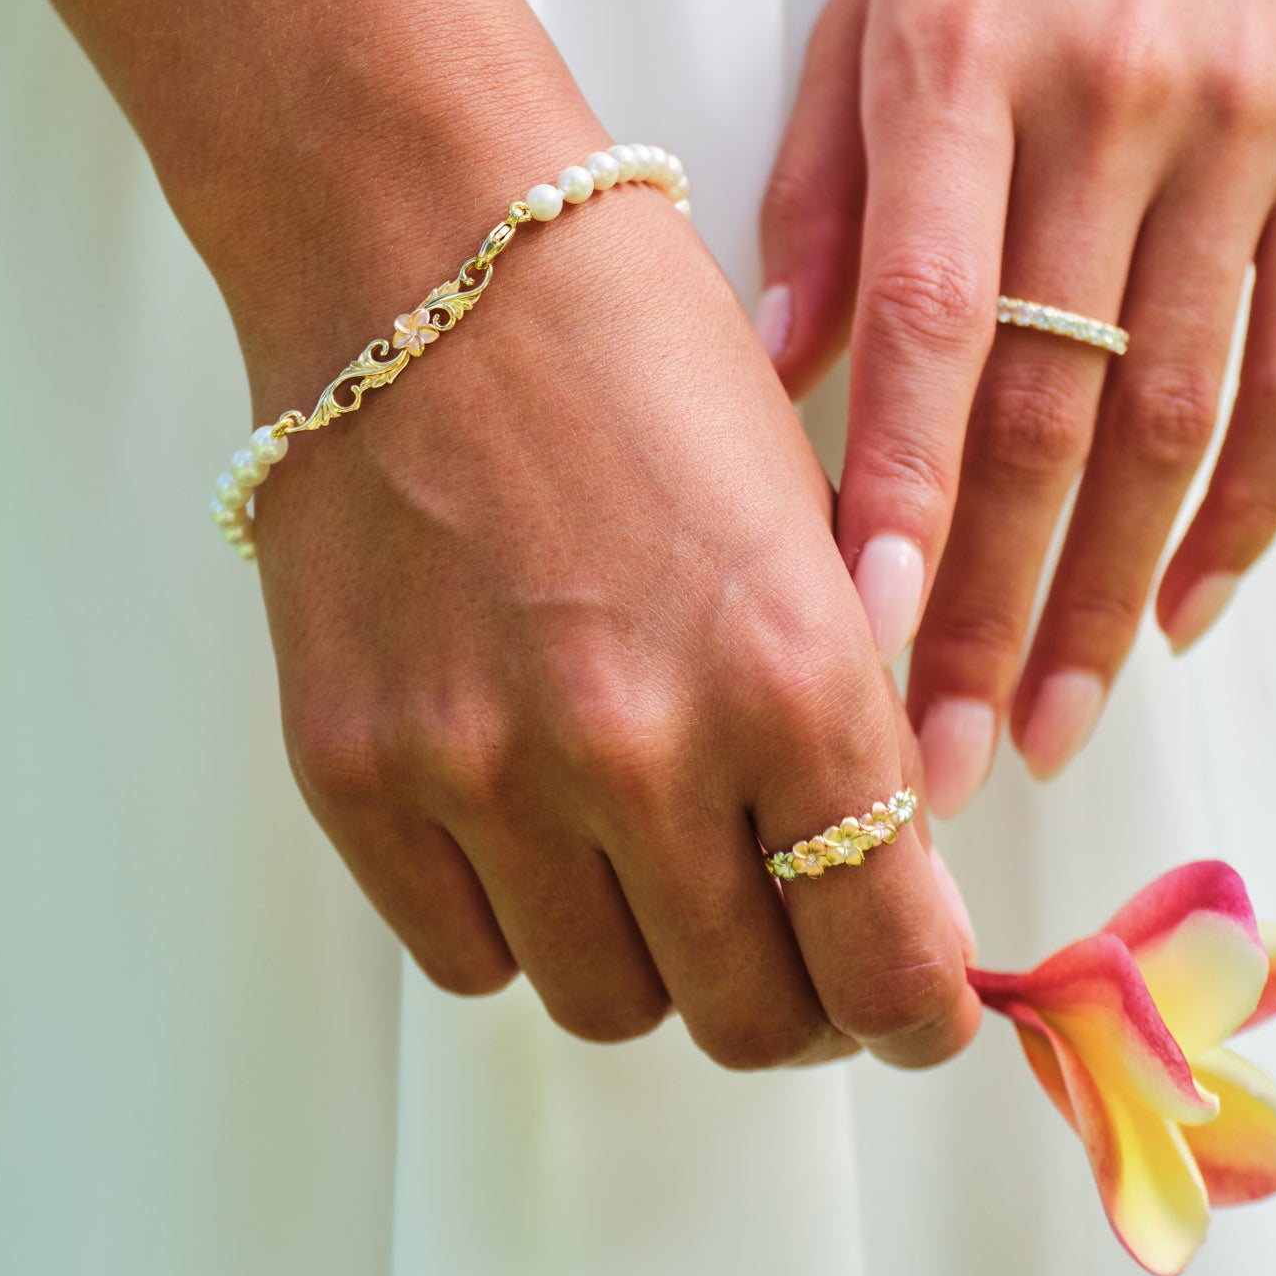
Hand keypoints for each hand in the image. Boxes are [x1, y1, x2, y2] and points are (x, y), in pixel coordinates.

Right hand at [245, 107, 978, 1069]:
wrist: (427, 255)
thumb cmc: (645, 365)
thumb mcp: (819, 535)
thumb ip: (858, 733)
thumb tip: (892, 894)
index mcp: (790, 676)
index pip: (888, 959)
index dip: (919, 1017)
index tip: (919, 1012)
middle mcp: (636, 748)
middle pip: (750, 1019)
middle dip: (800, 1005)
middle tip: (800, 952)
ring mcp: (480, 772)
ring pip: (609, 1008)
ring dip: (660, 968)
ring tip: (662, 872)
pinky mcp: (356, 773)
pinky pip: (469, 957)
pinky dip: (527, 928)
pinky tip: (545, 840)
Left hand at [758, 0, 1275, 812]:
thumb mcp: (876, 8)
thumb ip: (826, 198)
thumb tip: (777, 383)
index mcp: (964, 61)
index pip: (936, 323)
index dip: (905, 498)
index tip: (867, 647)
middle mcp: (1117, 104)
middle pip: (1056, 410)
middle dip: (997, 608)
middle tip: (947, 761)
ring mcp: (1250, 134)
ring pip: (1180, 421)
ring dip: (1112, 600)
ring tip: (1054, 731)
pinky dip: (1243, 514)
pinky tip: (1181, 617)